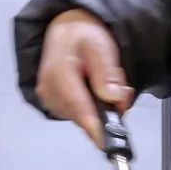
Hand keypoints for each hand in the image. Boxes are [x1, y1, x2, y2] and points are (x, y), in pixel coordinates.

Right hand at [35, 10, 134, 146]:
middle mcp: (49, 89)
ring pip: (83, 117)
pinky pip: (78, 114)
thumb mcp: (100, 45)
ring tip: (105, 83)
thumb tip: (113, 97)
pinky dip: (92, 106)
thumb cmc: (81, 34)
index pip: (78, 107)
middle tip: (120, 90)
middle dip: (107, 109)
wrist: (65, 29)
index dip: (95, 127)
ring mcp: (49, 98)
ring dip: (100, 107)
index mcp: (59, 72)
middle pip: (84, 116)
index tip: (109, 140)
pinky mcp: (53, 103)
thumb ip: (107, 72)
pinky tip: (94, 89)